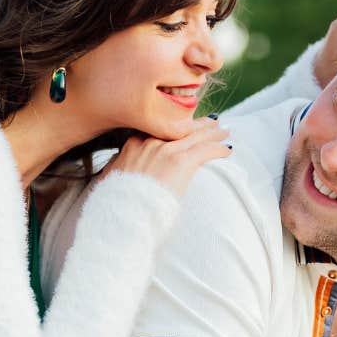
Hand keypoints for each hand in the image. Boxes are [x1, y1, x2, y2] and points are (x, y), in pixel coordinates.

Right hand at [104, 118, 231, 197]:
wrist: (122, 214)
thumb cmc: (116, 203)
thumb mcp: (109, 179)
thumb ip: (115, 168)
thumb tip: (113, 168)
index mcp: (133, 144)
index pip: (159, 128)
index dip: (174, 126)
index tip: (183, 126)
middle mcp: (150, 142)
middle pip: (179, 127)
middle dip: (197, 124)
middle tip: (212, 122)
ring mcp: (165, 150)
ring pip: (195, 135)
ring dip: (213, 133)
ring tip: (224, 132)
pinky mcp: (180, 162)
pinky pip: (205, 150)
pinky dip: (218, 149)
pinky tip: (227, 150)